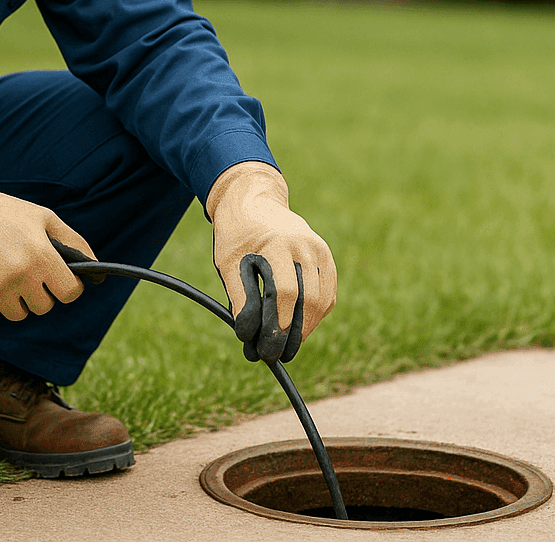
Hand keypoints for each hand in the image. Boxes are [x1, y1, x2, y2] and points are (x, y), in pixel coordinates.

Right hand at [0, 167, 92, 321]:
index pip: (70, 293)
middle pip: (44, 307)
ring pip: (19, 314)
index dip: (67, 287)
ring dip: (15, 300)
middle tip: (26, 271)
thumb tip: (95, 268)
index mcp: (41, 256)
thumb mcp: (43, 217)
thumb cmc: (2, 214)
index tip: (57, 279)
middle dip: (39, 292)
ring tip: (5, 274)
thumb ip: (73, 242)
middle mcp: (21, 276)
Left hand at [207, 161, 335, 362]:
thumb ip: (240, 298)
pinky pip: (327, 294)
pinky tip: (297, 327)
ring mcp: (319, 249)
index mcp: (277, 243)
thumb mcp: (228, 263)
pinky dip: (314, 315)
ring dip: (304, 328)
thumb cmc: (236, 234)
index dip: (276, 325)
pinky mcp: (325, 256)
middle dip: (292, 334)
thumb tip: (249, 337)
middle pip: (308, 301)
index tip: (264, 348)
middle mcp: (305, 245)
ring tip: (284, 346)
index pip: (284, 293)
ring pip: (321, 300)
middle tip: (274, 355)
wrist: (252, 200)